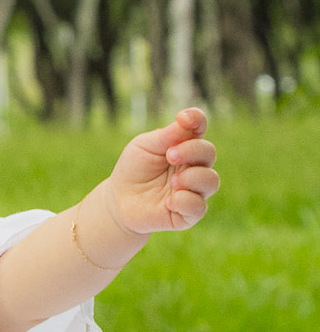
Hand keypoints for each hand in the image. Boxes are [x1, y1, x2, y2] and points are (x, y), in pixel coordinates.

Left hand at [106, 107, 218, 234]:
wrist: (119, 200)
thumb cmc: (134, 169)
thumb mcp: (144, 147)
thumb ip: (165, 136)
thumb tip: (186, 122)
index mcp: (184, 146)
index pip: (199, 128)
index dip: (197, 120)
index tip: (183, 118)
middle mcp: (194, 166)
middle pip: (209, 152)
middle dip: (191, 151)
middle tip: (169, 155)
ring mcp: (194, 190)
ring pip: (211, 180)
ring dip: (192, 177)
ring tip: (173, 181)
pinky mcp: (188, 213)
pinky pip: (199, 206)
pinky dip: (185, 201)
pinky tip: (169, 202)